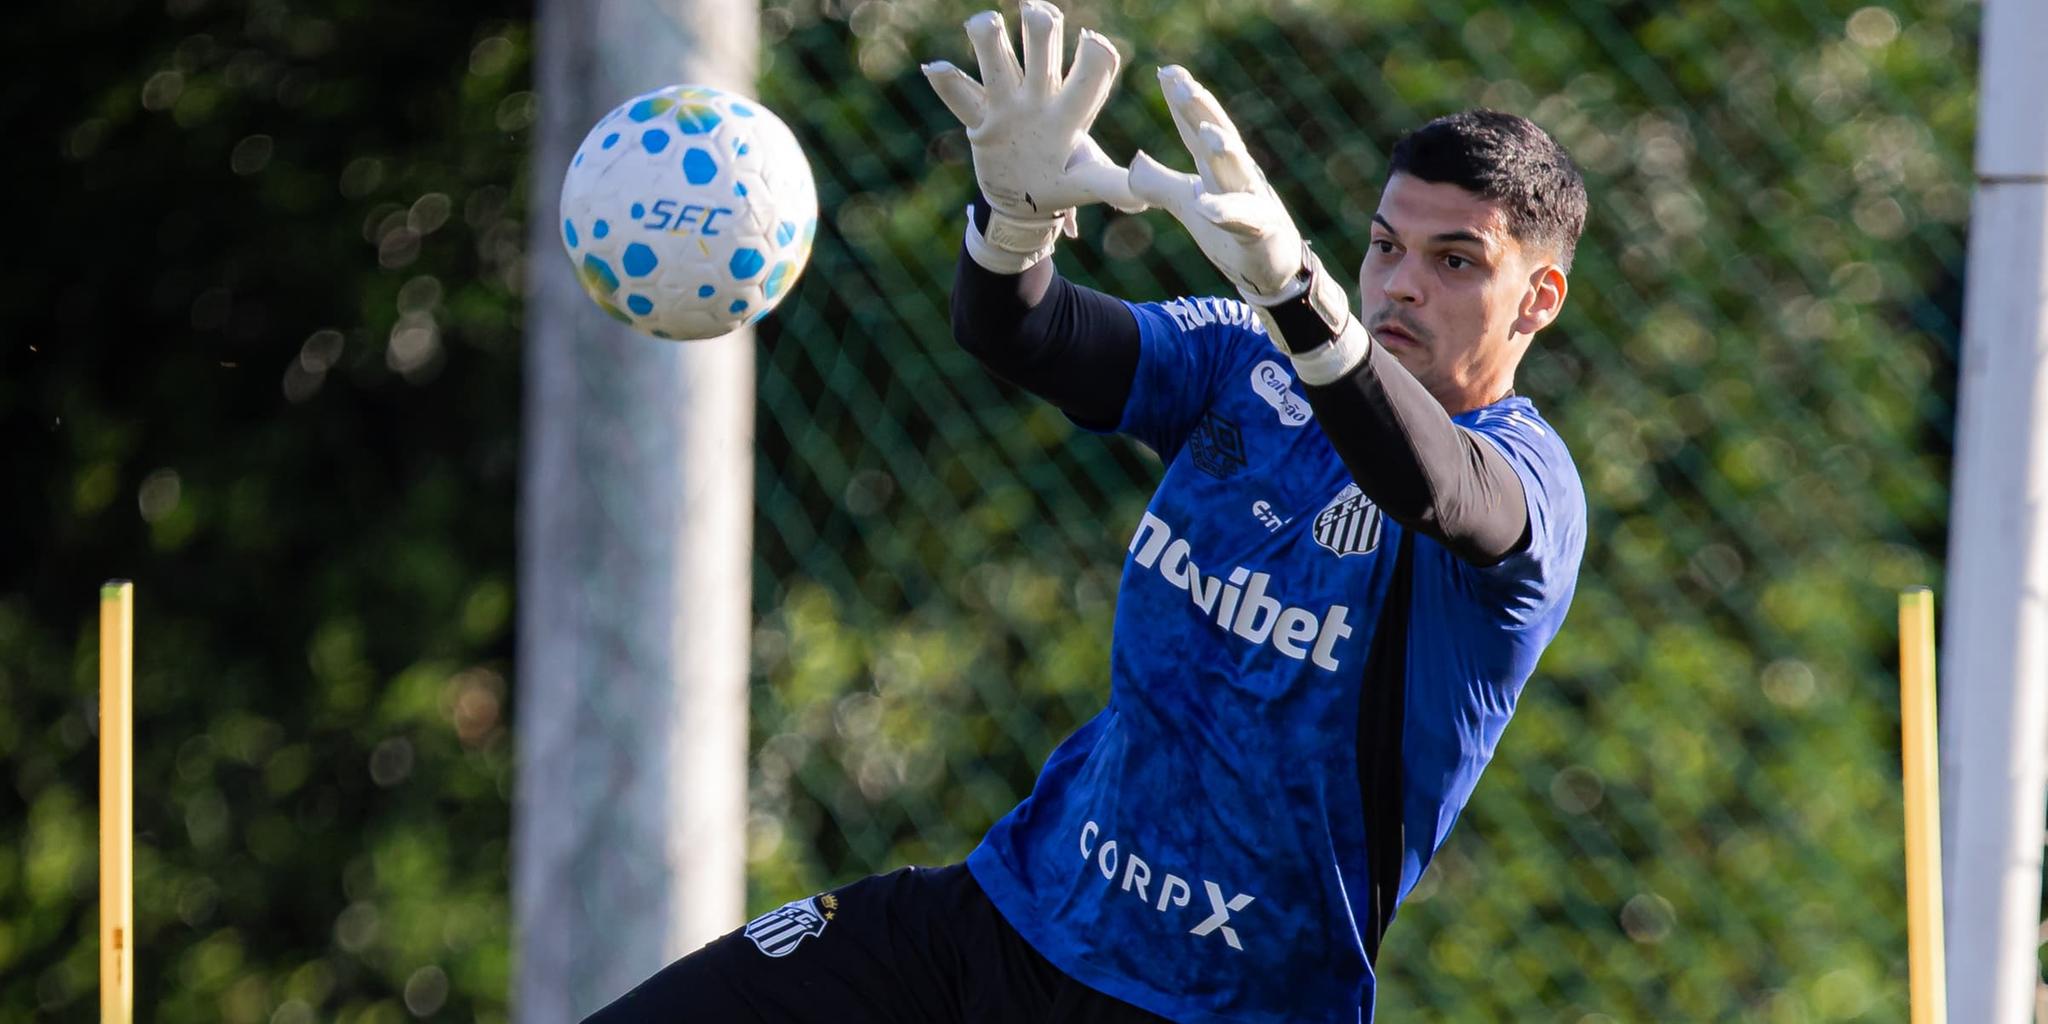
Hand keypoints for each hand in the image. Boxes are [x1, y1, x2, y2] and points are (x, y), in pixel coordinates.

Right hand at [923, 1, 1144, 270]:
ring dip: (991, 42)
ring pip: (999, 65)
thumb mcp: (1088, 184)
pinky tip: (934, 66)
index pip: (1090, 74)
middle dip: (1042, 30)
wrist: (1025, 201)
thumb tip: (1143, 201)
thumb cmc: (1063, 182)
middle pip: (1042, 53)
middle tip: (1037, 13)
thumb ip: (1113, 186)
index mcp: (1072, 110)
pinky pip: (962, 99)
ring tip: (984, 23)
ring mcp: (1008, 105)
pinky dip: (948, 84)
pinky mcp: (981, 121)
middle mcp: (1041, 97)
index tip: (1093, 43)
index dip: (1094, 56)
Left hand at [1128, 65, 1305, 301]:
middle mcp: (1237, 175)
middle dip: (1200, 109)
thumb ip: (1159, 182)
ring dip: (1223, 150)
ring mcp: (1253, 200)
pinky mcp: (1261, 231)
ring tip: (1205, 131)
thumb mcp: (1188, 204)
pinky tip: (1205, 207)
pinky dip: (1224, 212)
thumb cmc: (1232, 232)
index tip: (1166, 71)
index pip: (1196, 129)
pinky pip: (1243, 220)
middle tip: (1181, 82)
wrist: (1271, 272)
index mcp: (1218, 167)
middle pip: (1217, 136)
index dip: (1181, 101)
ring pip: (1237, 171)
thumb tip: (1135, 159)